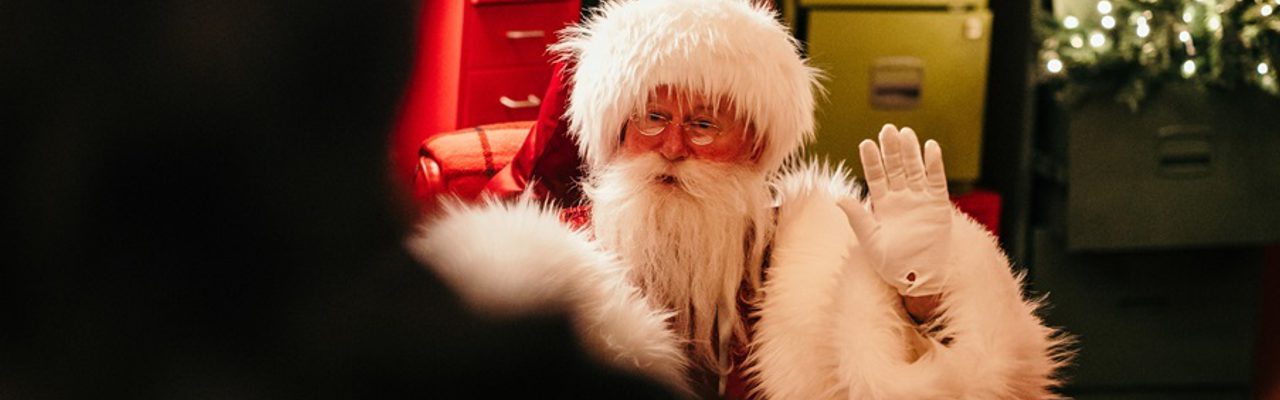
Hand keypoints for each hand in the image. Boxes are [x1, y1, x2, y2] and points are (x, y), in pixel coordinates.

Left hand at [837, 124, 950, 296]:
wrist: (917, 278)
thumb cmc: (891, 264)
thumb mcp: (870, 240)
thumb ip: (858, 218)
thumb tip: (839, 198)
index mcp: (882, 205)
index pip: (875, 177)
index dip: (871, 160)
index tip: (865, 143)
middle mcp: (900, 198)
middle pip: (895, 168)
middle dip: (891, 149)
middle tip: (887, 129)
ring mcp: (920, 200)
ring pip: (914, 170)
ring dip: (911, 152)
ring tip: (906, 133)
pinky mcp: (938, 205)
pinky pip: (936, 181)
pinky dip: (934, 165)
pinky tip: (930, 147)